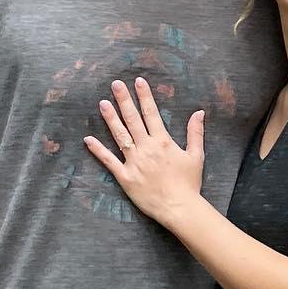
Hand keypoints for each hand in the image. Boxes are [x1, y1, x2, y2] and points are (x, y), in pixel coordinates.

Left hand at [84, 77, 204, 226]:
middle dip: (124, 100)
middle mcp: (146, 148)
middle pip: (132, 119)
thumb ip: (195, 133)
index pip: (151, 113)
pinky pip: (109, 161)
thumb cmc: (189, 183)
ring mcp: (134, 162)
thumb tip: (198, 112)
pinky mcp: (125, 177)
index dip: (144, 96)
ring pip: (120, 135)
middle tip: (115, 84)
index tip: (138, 81)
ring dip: (110, 118)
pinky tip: (88, 139)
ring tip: (102, 103)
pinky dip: (98, 150)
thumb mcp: (196, 156)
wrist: (179, 207)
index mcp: (163, 142)